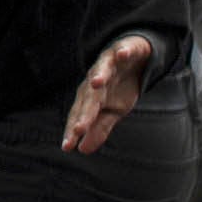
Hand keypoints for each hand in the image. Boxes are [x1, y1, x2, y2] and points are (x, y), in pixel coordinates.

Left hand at [64, 35, 155, 153]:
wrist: (133, 60)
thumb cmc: (119, 88)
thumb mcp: (113, 111)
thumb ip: (99, 129)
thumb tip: (83, 150)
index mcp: (91, 97)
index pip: (80, 114)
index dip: (74, 130)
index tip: (68, 147)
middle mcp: (95, 80)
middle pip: (89, 97)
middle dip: (85, 113)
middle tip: (79, 130)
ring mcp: (108, 64)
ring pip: (101, 70)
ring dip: (99, 76)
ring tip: (97, 84)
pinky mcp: (122, 51)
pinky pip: (122, 51)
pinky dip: (122, 52)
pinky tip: (122, 55)